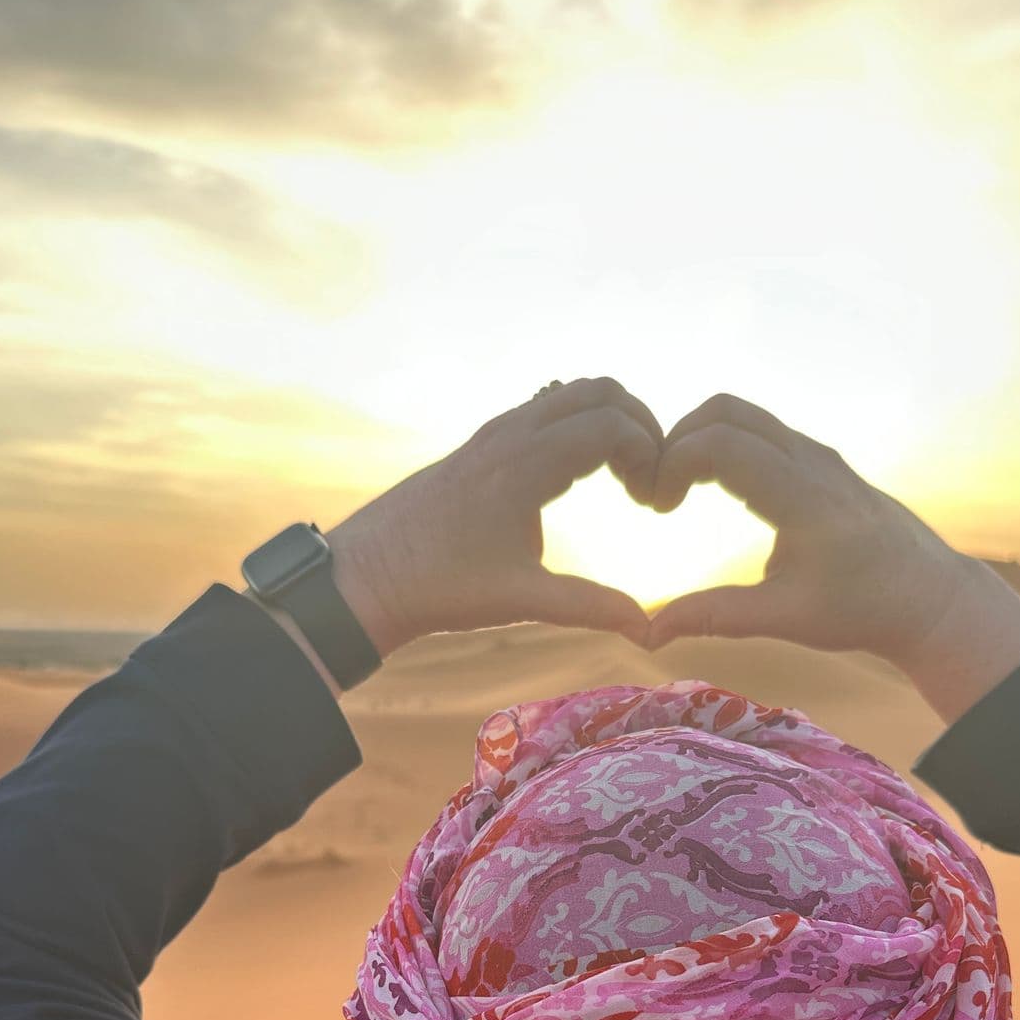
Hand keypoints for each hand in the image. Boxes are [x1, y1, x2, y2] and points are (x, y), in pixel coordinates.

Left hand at [322, 377, 661, 657]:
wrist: (366, 576)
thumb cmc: (440, 588)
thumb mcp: (522, 599)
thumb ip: (589, 606)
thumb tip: (646, 629)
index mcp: (526, 462)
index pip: (611, 424)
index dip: (649, 452)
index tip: (653, 501)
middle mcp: (510, 434)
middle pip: (597, 391)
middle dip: (638, 424)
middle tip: (648, 477)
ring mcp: (492, 434)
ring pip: (567, 395)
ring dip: (606, 422)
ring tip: (621, 478)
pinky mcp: (479, 445)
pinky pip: (541, 411)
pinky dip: (575, 426)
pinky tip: (578, 477)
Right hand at [644, 394, 1019, 713]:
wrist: (928, 595)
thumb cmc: (861, 610)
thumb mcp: (784, 619)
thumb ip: (715, 617)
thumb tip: (649, 633)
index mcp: (802, 496)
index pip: (721, 444)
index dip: (673, 462)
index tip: (658, 507)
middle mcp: (811, 460)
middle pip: (726, 411)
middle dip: (677, 440)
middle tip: (659, 491)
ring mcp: (819, 454)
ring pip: (745, 414)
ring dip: (700, 439)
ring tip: (679, 490)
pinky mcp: (821, 460)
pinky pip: (762, 431)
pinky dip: (725, 444)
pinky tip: (713, 490)